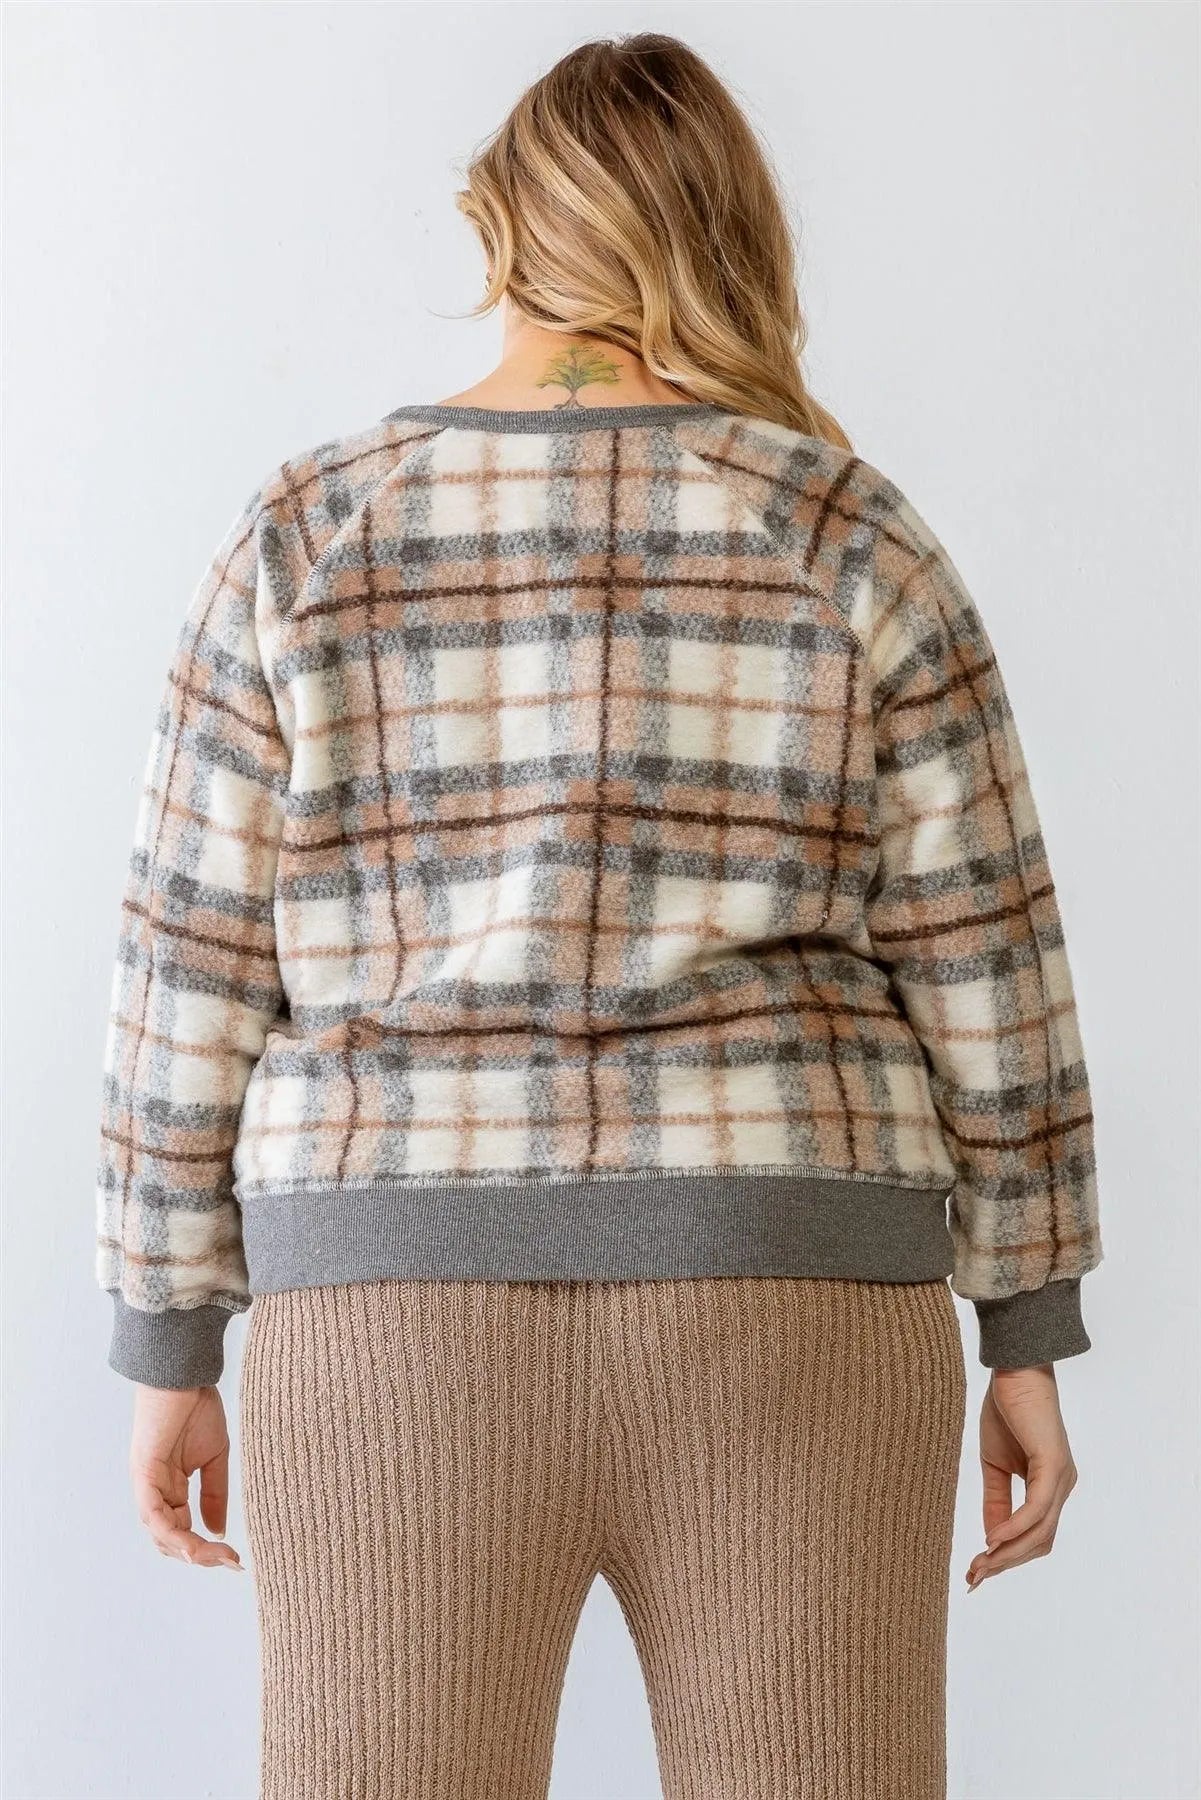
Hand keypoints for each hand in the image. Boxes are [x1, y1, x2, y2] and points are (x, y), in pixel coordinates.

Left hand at [130, 1382, 243, 1569]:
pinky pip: (153, 1515)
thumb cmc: (196, 1407)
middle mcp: (155, 1492)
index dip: (207, 1550)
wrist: (184, 1374)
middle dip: (201, 1557)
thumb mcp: (215, 1456)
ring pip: (161, 1535)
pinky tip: (194, 1545)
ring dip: (191, 1551)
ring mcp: (147, 1485)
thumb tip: (217, 1531)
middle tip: (231, 1562)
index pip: (183, 1531)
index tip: (237, 1559)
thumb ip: (214, 1494)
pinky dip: (172, 1534)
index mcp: (170, 1488)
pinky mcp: (144, 1474)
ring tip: (220, 1557)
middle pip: (170, 1541)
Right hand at [965, 1364, 1077, 1590]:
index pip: (1035, 1536)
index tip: (977, 1572)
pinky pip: (1036, 1509)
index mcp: (1050, 1487)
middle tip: (974, 1576)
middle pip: (1039, 1542)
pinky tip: (993, 1539)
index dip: (1007, 1557)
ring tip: (980, 1563)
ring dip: (1009, 1553)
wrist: (1015, 1372)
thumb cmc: (1007, 1411)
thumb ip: (996, 1500)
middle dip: (1006, 1563)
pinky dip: (1015, 1528)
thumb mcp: (994, 1465)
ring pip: (1040, 1533)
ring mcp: (1062, 1479)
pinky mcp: (1054, 1467)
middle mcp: (1063, 1487)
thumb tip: (992, 1539)